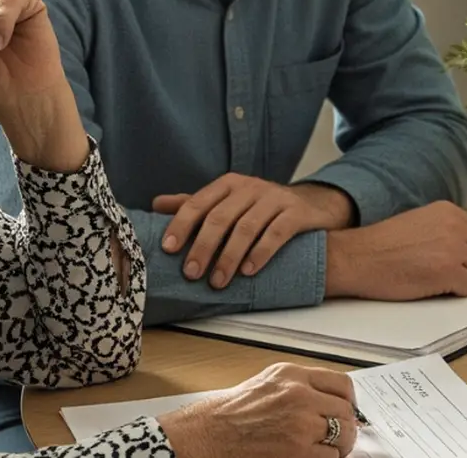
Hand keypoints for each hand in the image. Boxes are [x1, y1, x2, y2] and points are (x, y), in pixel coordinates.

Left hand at [154, 177, 353, 289]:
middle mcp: (251, 187)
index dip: (181, 225)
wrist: (310, 205)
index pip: (199, 203)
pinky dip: (261, 253)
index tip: (168, 249)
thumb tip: (155, 205)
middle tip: (191, 274)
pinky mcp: (297, 212)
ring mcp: (276, 198)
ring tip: (218, 282)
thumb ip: (195, 205)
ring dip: (229, 257)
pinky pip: (277, 232)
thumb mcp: (228, 202)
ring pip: (247, 227)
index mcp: (229, 183)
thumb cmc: (260, 208)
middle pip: (221, 217)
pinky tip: (249, 271)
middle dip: (203, 247)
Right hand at [156, 363, 357, 457]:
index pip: (342, 385)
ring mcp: (300, 425)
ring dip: (336, 447)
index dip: (349, 402)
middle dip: (345, 428)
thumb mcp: (266, 383)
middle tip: (338, 438)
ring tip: (323, 450)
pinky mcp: (297, 453)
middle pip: (346, 413)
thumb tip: (328, 401)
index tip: (348, 412)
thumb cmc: (227, 414)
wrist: (203, 436)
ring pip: (343, 437)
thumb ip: (299, 387)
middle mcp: (300, 396)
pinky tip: (311, 457)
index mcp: (292, 375)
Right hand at [325, 201, 466, 299]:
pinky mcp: (448, 271)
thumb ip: (447, 229)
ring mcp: (454, 248)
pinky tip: (440, 289)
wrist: (358, 257)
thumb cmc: (382, 245)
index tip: (466, 263)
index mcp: (450, 212)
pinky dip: (460, 293)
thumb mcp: (420, 222)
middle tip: (462, 277)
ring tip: (448, 284)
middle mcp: (456, 226)